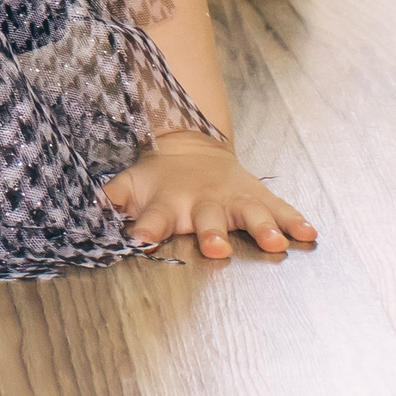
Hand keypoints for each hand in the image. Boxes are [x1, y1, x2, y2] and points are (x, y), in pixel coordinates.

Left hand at [102, 130, 316, 259]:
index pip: (154, 218)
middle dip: (212, 233)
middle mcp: (202, 203)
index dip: (147, 229)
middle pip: (207, 219)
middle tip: (217, 248)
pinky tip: (308, 233)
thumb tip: (87, 208)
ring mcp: (232, 199)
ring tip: (274, 243)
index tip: (144, 241)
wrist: (192, 147)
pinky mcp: (256, 196)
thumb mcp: (129, 185)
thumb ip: (111, 199)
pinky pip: (278, 208)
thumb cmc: (157, 179)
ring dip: (261, 227)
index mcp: (168, 204)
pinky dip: (294, 220)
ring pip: (248, 214)